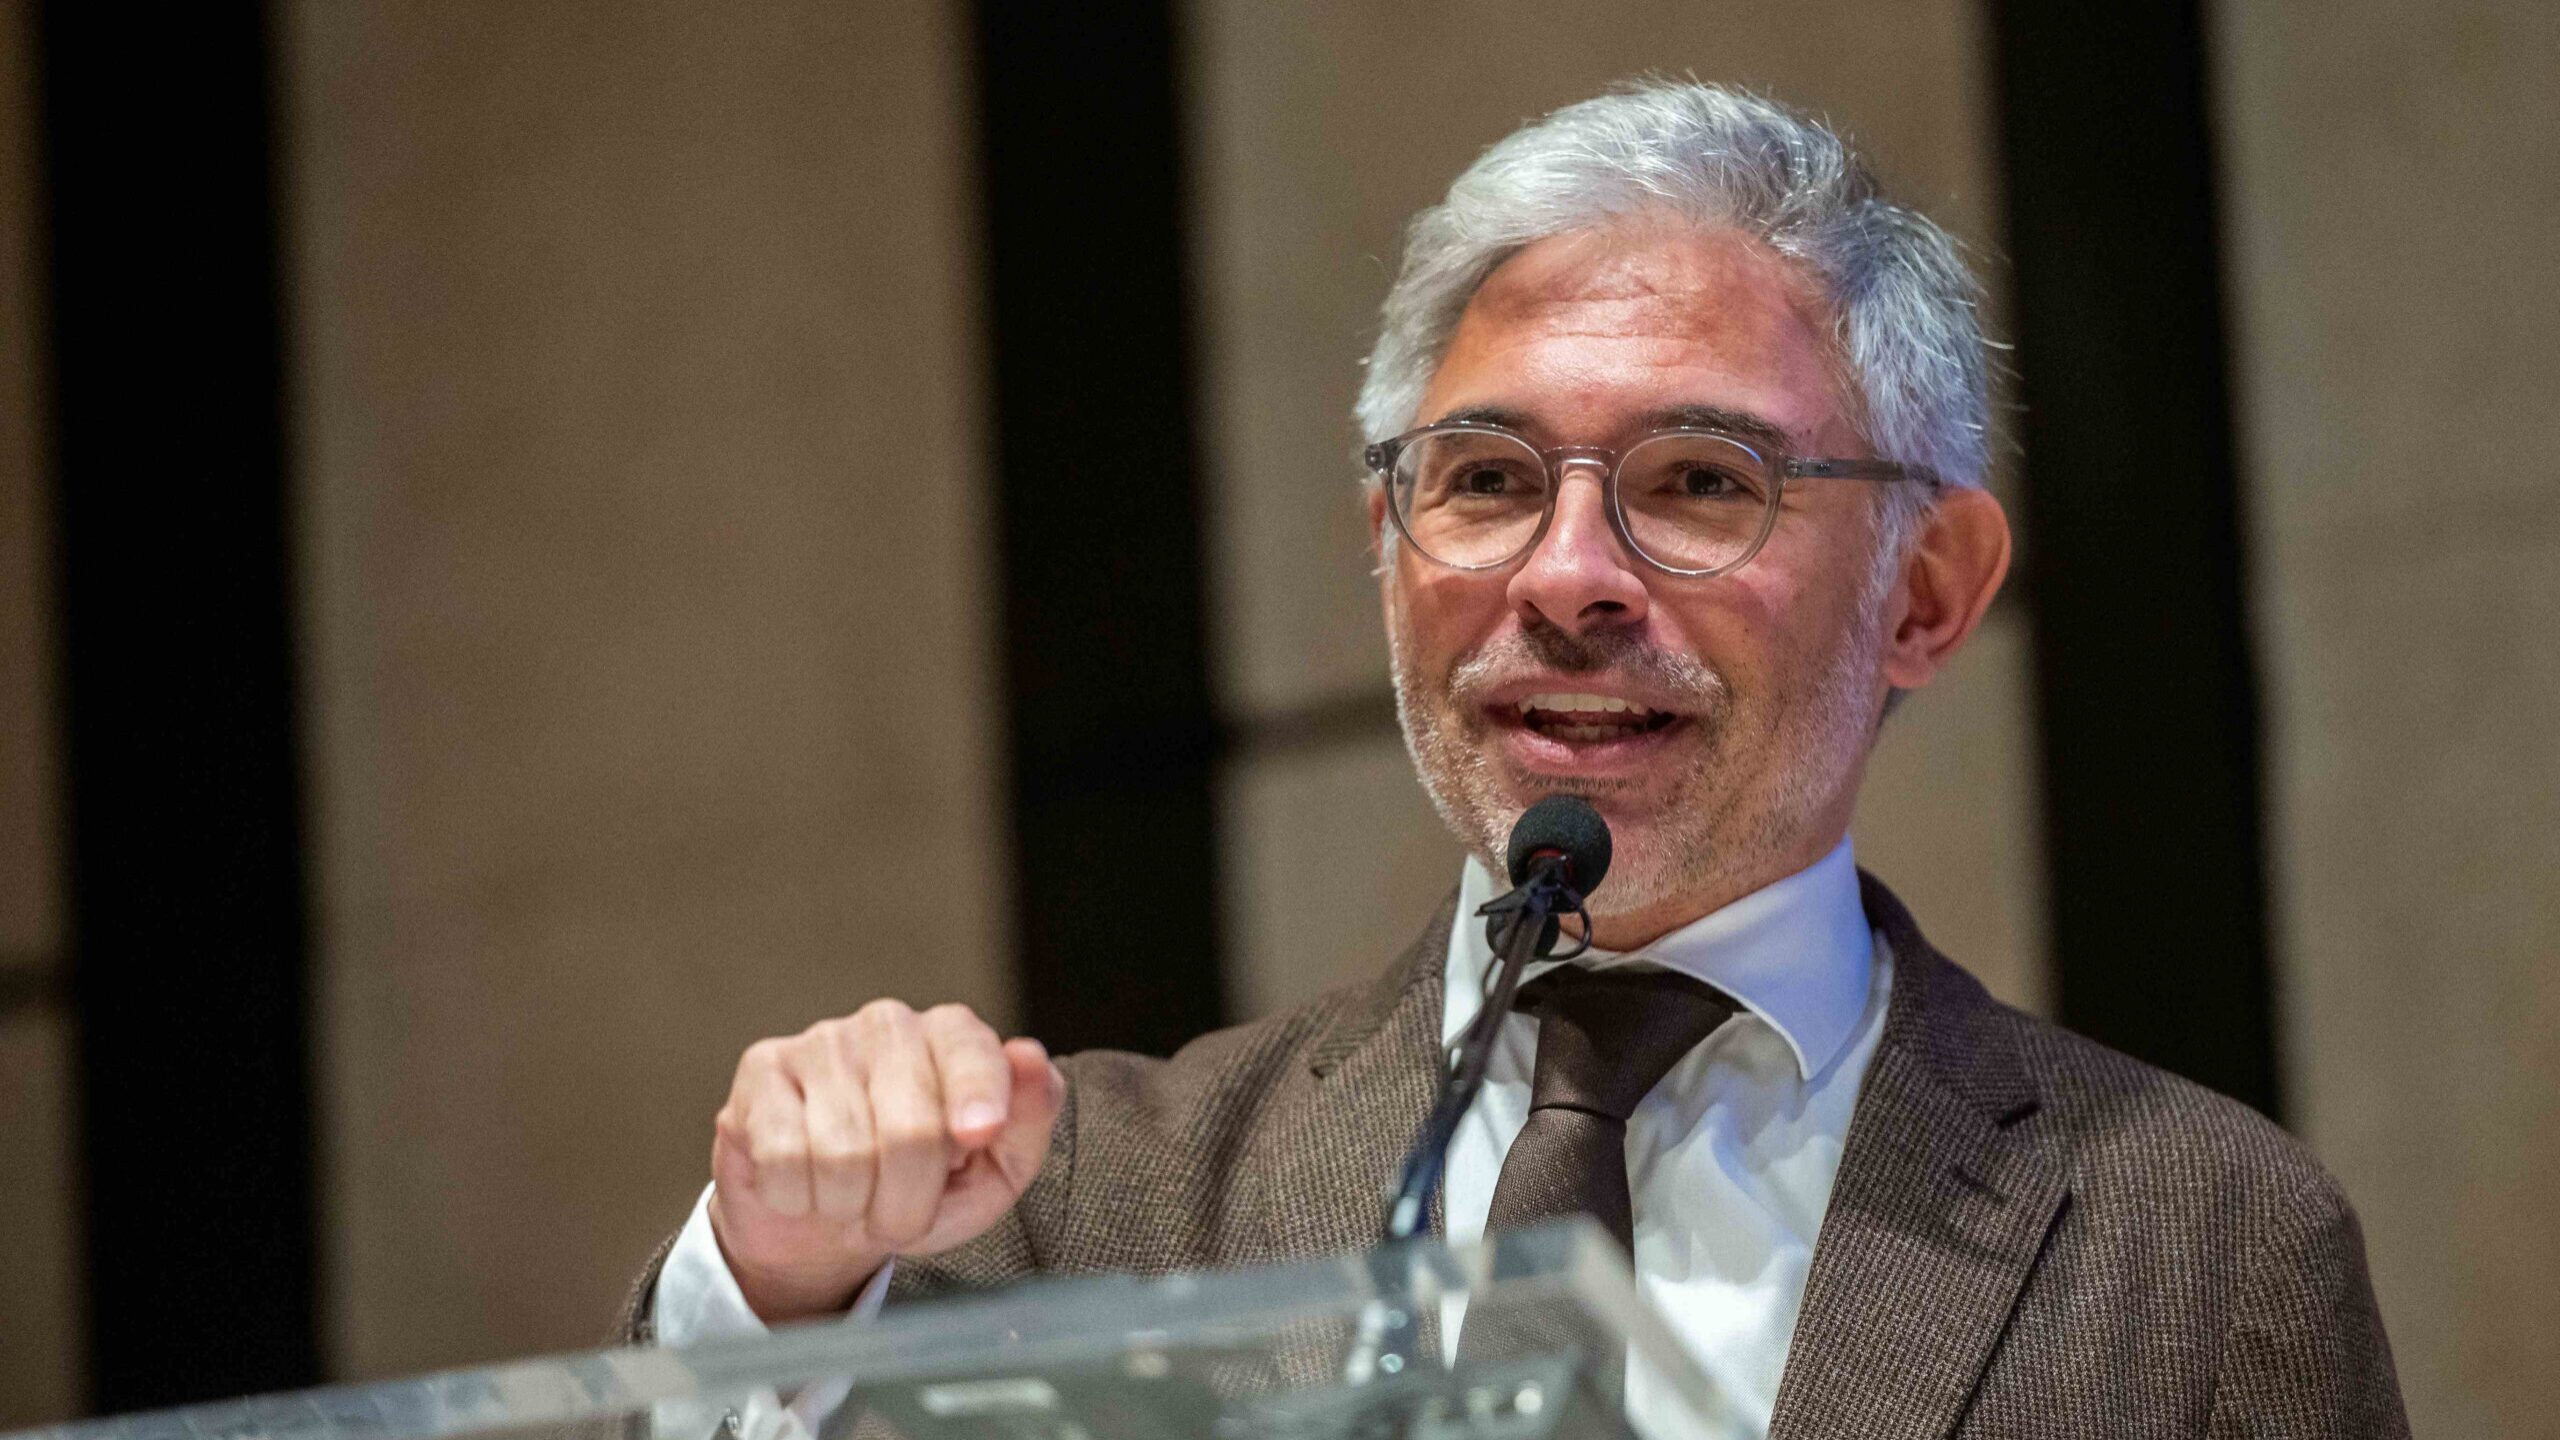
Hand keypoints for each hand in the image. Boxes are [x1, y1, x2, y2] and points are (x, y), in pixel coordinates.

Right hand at [705, 1000, 1063, 1323]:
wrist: (820, 1225)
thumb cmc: (918, 1191)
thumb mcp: (992, 1174)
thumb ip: (1026, 1122)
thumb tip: (1029, 1057)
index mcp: (952, 1036)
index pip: (970, 1051)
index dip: (979, 1096)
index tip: (977, 1137)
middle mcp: (888, 1024)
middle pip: (910, 1129)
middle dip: (909, 1202)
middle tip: (901, 1214)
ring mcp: (821, 1041)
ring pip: (845, 1154)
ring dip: (852, 1206)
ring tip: (853, 1198)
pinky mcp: (761, 1070)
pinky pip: (785, 1159)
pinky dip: (799, 1197)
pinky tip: (803, 1183)